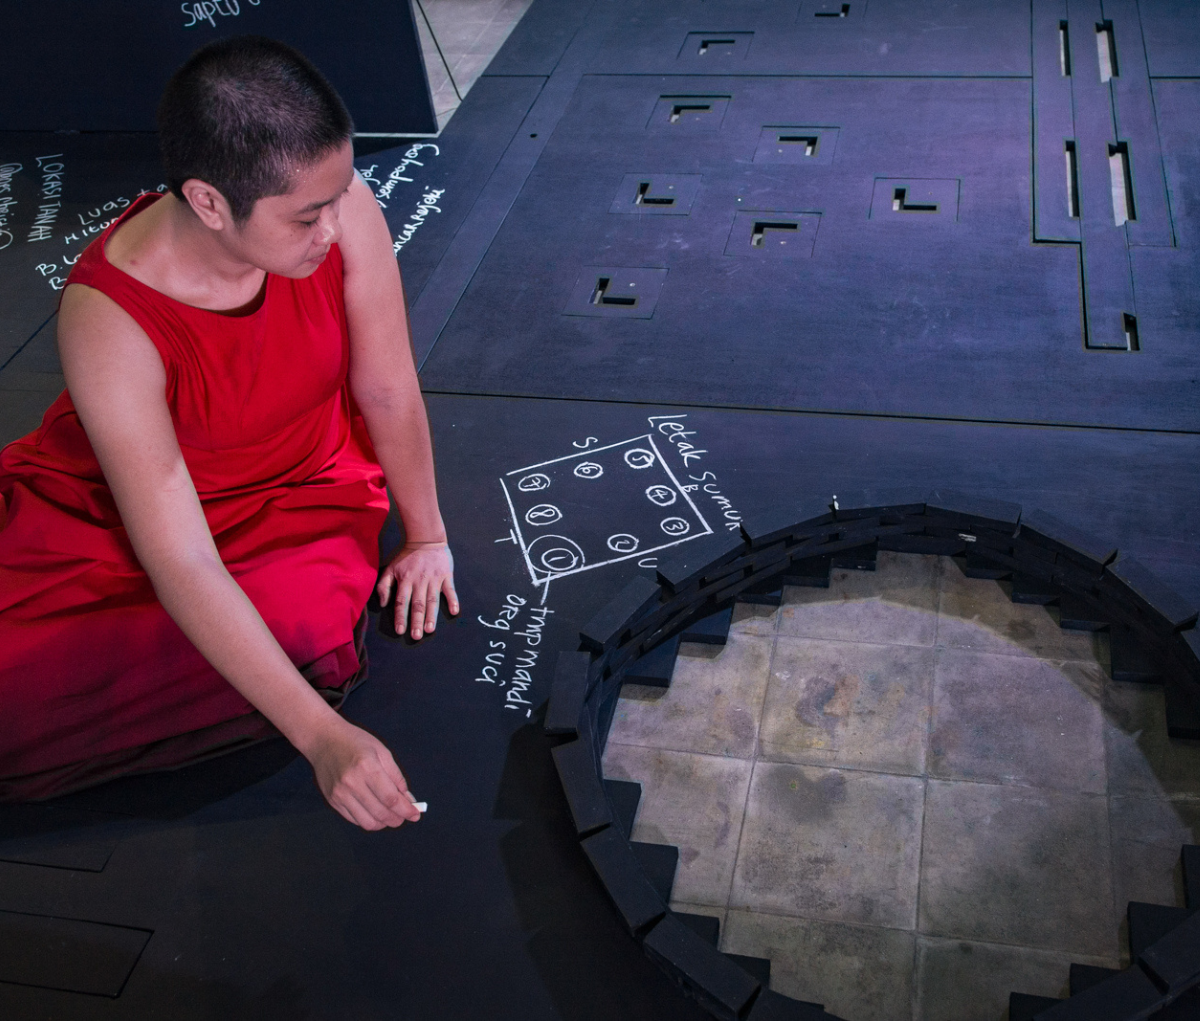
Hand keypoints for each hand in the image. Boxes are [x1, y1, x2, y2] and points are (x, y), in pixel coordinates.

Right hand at [305, 717, 419, 829]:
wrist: (324, 740)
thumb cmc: (356, 742)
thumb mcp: (382, 752)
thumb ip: (396, 777)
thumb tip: (408, 800)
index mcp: (367, 767)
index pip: (390, 799)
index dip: (406, 810)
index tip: (415, 814)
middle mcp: (352, 783)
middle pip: (380, 813)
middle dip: (397, 819)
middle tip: (405, 817)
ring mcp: (340, 794)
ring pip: (367, 822)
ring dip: (383, 823)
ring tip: (391, 816)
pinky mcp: (332, 801)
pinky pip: (354, 820)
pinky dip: (369, 820)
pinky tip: (375, 813)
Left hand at [376, 540, 458, 639]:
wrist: (426, 538)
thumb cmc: (407, 556)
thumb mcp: (391, 568)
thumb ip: (383, 586)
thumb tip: (383, 604)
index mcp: (405, 581)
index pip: (401, 602)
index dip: (400, 617)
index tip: (400, 631)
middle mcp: (419, 582)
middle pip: (417, 604)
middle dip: (416, 621)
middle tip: (416, 636)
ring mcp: (433, 579)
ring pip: (432, 600)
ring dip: (432, 615)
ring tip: (430, 629)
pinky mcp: (446, 575)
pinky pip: (450, 590)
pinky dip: (453, 600)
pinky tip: (454, 611)